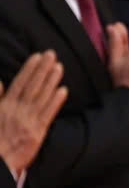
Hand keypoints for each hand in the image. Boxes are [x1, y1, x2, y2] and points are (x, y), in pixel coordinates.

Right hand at [0, 51, 67, 176]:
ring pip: (42, 97)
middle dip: (42, 69)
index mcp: (4, 106)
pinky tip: (64, 90)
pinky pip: (48, 114)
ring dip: (51, 81)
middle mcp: (17, 111)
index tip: (37, 56)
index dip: (29, 69)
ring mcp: (28, 121)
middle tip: (52, 54)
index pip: (19, 83)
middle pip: (32, 86)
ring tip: (59, 67)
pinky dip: (56, 102)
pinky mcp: (38, 133)